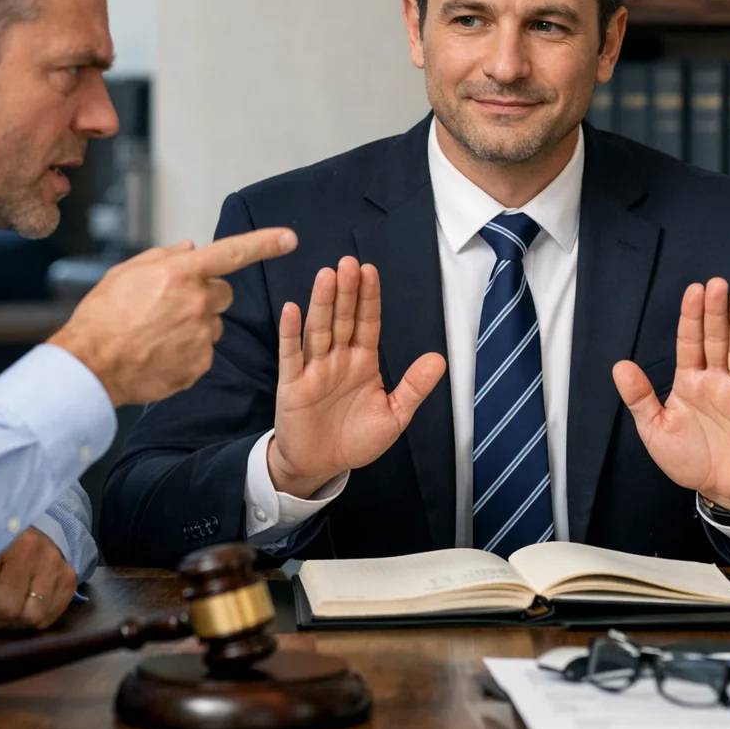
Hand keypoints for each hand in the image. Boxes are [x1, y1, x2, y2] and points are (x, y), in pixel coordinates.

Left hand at [0, 528, 75, 634]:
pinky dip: (31, 622)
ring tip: (0, 612)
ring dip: (9, 623)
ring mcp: (52, 562)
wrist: (25, 524)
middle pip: (4, 609)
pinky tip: (20, 609)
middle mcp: (28, 548)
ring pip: (28, 616)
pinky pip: (48, 617)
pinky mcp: (68, 575)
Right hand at [49, 227, 297, 406]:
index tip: (290, 238)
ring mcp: (201, 336)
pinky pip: (203, 351)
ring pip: (212, 324)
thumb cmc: (102, 316)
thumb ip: (165, 258)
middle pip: (223, 293)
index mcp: (181, 273)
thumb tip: (191, 248)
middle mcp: (197, 302)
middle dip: (205, 295)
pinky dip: (187, 351)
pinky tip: (160, 352)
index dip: (265, 243)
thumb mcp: (126, 273)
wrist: (90, 366)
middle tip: (172, 306)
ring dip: (195, 325)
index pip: (233, 252)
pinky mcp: (199, 364)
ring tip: (158, 333)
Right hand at [267, 257, 445, 497]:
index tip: (370, 270)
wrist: (321, 466)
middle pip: (342, 318)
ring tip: (326, 276)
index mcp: (362, 361)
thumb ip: (413, 388)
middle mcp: (338, 358)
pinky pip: (291, 355)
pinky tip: (291, 309)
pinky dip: (290, 333)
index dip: (369, 297)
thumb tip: (439, 359)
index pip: (367, 322)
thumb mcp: (394, 416)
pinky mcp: (292, 384)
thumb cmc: (356, 439)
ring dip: (321, 303)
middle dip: (346, 291)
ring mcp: (314, 369)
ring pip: (319, 330)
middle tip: (349, 262)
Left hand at [613, 278, 729, 510]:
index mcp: (690, 382)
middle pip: (716, 339)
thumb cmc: (690, 459)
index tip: (694, 290)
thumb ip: (640, 398)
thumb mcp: (655, 430)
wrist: (722, 491)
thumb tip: (620, 365)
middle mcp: (717, 381)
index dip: (691, 317)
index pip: (690, 342)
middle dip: (716, 312)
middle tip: (717, 284)